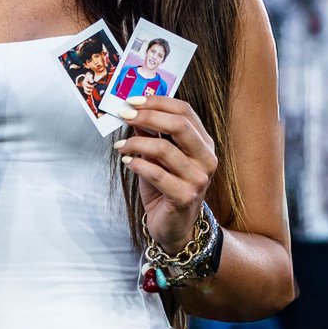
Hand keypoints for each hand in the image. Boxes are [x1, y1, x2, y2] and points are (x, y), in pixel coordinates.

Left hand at [112, 96, 217, 253]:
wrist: (174, 227)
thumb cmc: (166, 188)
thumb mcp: (158, 157)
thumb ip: (150, 134)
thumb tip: (134, 110)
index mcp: (204, 144)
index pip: (185, 112)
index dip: (158, 102)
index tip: (133, 101)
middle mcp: (206, 159)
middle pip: (179, 125)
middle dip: (148, 116)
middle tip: (125, 115)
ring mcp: (198, 179)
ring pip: (164, 149)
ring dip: (136, 143)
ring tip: (121, 145)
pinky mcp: (184, 197)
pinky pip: (157, 174)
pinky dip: (137, 164)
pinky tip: (127, 162)